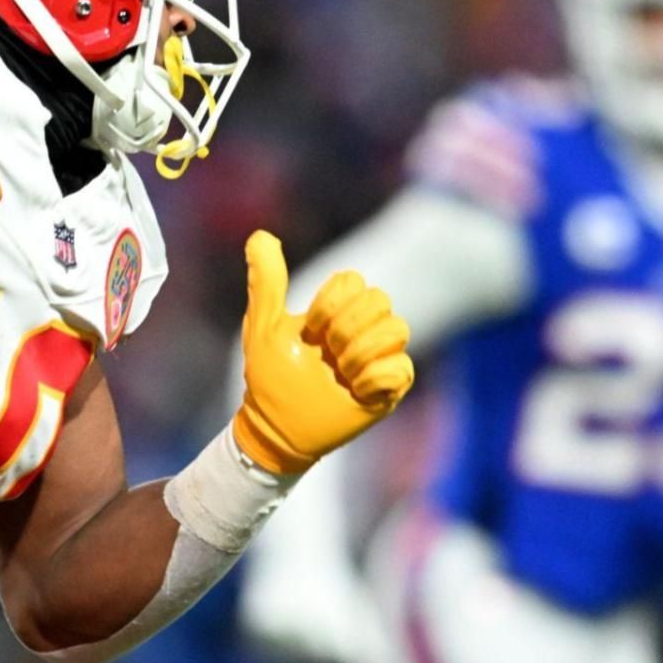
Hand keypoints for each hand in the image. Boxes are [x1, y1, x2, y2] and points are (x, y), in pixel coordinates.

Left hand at [232, 231, 413, 473]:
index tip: (309, 329)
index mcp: (337, 312)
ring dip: (359, 353)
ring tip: (339, 374)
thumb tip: (260, 235)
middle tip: (326, 353)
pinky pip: (402, 369)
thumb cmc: (269, 377)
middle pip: (380, 299)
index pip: (354, 281)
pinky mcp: (389, 390)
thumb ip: (268, 281)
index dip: (330, 303)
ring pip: (397, 329)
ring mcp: (379, 359)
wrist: (275, 427)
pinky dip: (373, 378)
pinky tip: (354, 391)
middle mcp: (362, 330)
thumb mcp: (264, 326)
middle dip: (345, 327)